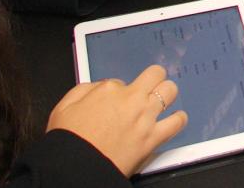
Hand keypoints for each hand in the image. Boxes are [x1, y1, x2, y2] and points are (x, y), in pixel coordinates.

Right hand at [47, 64, 186, 175]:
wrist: (75, 169)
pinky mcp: (152, 139)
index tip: (116, 102)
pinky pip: (177, 122)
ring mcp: (144, 118)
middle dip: (153, 80)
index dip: (120, 92)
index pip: (123, 81)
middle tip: (149, 89)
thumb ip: (84, 90)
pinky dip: (178, 120)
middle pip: (156, 74)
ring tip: (163, 101)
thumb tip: (99, 87)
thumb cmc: (68, 141)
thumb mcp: (65, 106)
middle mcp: (131, 99)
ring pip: (170, 91)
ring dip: (167, 95)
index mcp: (109, 89)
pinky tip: (175, 120)